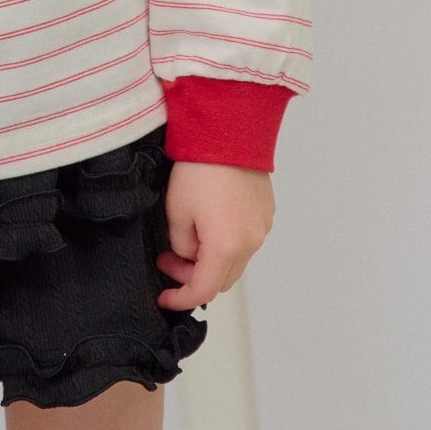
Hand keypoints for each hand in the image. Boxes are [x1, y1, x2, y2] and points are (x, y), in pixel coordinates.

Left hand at [155, 162, 274, 311]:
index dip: (181, 298)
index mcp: (226, 247)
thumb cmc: (200, 168)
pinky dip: (227, 244)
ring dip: (211, 260)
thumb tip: (189, 253)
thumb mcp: (176, 210)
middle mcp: (250, 242)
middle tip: (168, 259)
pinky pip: (246, 241)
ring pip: (235, 262)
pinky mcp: (265, 213)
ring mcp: (261, 227)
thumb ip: (181, 244)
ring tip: (187, 238)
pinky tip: (209, 222)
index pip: (202, 290)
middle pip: (222, 280)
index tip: (165, 298)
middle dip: (192, 277)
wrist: (229, 130)